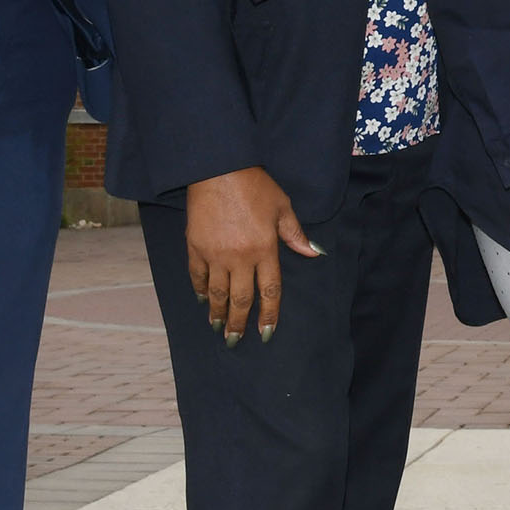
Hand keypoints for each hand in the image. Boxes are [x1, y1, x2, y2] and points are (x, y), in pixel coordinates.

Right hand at [183, 165, 317, 346]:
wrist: (219, 168)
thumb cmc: (255, 185)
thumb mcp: (282, 207)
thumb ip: (296, 234)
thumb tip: (315, 253)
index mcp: (265, 249)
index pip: (269, 292)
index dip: (268, 315)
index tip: (266, 334)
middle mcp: (240, 257)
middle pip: (241, 299)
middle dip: (239, 323)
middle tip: (235, 341)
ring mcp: (215, 254)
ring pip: (216, 293)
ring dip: (217, 313)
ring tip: (217, 328)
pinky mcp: (195, 247)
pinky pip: (197, 275)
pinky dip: (199, 289)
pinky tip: (202, 300)